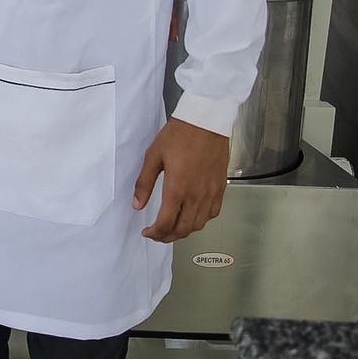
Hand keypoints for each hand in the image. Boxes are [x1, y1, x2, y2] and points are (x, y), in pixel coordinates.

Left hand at [132, 118, 229, 242]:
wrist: (206, 121)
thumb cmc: (179, 135)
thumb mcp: (154, 156)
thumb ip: (144, 183)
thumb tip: (137, 204)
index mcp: (177, 189)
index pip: (166, 223)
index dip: (155, 233)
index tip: (147, 233)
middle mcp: (196, 195)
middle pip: (183, 229)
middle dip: (167, 236)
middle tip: (157, 234)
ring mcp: (210, 193)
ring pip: (198, 224)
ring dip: (184, 231)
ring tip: (172, 227)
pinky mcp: (220, 188)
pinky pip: (212, 213)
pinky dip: (201, 220)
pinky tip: (192, 216)